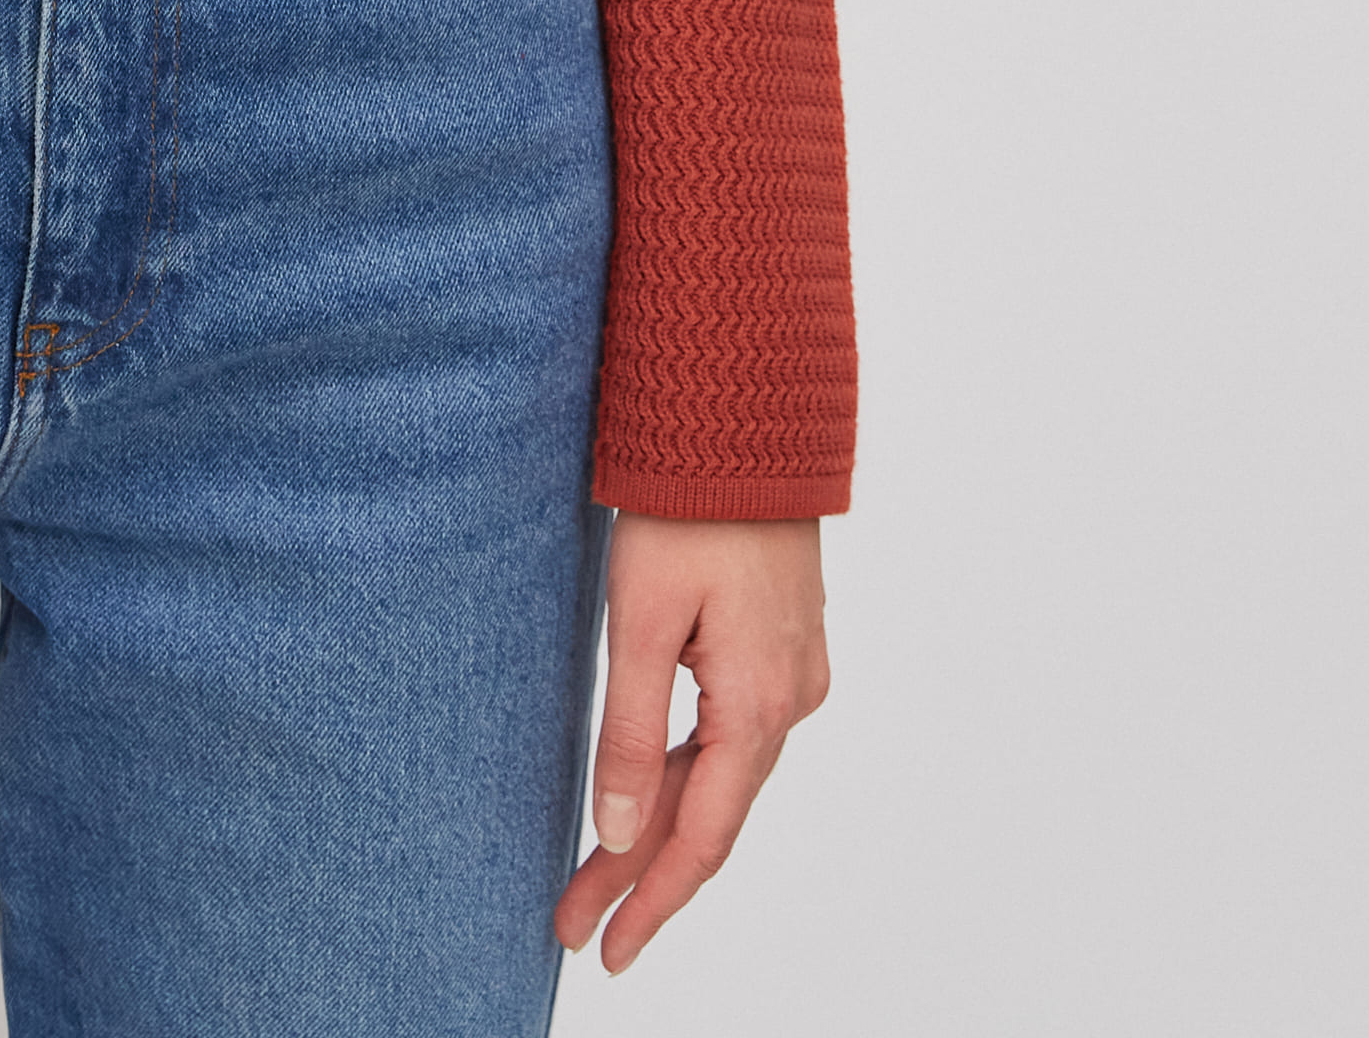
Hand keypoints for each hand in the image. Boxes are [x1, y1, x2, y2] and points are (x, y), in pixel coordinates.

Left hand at [554, 512, 829, 974]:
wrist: (747, 419)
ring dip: (661, 822)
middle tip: (575, 923)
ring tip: (598, 874)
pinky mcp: (782, 645)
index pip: (700, 839)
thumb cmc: (690, 507)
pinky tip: (652, 789)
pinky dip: (688, 772)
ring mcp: (794, 673)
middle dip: (640, 873)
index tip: (603, 950)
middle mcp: (790, 701)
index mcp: (758, 706)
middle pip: (709, 814)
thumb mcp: (641, 620)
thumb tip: (615, 833)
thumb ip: (629, 731)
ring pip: (721, 776)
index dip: (649, 901)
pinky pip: (733, 734)